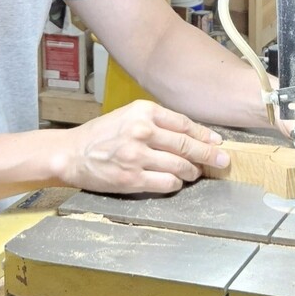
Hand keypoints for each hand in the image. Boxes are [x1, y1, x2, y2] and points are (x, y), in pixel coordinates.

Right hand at [63, 101, 229, 194]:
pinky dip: (176, 184)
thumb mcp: (129, 115)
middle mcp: (142, 131)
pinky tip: (175, 182)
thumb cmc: (102, 134)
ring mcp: (137, 156)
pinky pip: (167, 184)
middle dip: (209, 154)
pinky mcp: (133, 179)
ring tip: (194, 172)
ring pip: (180, 166)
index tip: (217, 142)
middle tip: (222, 160)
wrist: (71, 153)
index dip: (204, 134)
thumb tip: (191, 134)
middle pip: (187, 145)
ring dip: (192, 171)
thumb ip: (157, 121)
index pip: (184, 123)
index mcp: (143, 111)